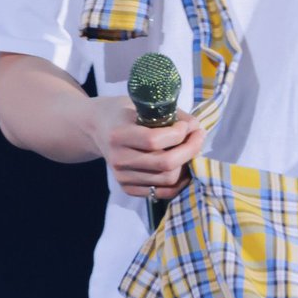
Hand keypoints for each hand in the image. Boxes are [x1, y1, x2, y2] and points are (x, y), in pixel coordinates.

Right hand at [90, 96, 205, 201]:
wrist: (98, 129)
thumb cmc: (124, 112)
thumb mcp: (141, 105)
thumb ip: (169, 114)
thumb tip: (196, 127)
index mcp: (118, 135)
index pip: (153, 140)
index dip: (178, 134)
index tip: (188, 124)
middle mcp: (119, 159)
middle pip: (164, 163)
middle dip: (190, 149)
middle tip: (199, 136)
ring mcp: (122, 177)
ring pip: (167, 180)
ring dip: (187, 164)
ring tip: (192, 148)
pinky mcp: (128, 188)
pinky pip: (162, 192)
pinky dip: (179, 181)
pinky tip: (185, 165)